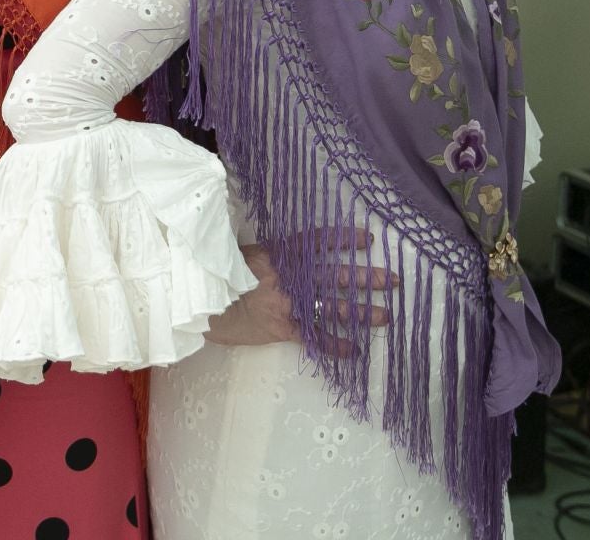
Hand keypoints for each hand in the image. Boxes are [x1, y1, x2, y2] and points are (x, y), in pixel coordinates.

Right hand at [203, 230, 395, 357]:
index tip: (367, 237)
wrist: (198, 304)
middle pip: (335, 275)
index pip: (317, 241)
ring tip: (385, 316)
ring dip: (361, 312)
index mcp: (278, 254)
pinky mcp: (282, 328)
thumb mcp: (240, 253)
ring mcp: (288, 304)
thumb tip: (284, 252)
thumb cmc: (215, 276)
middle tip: (392, 280)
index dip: (343, 239)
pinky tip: (353, 351)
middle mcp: (289, 277)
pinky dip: (334, 345)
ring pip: (332, 306)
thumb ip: (266, 253)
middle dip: (365, 278)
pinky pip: (314, 338)